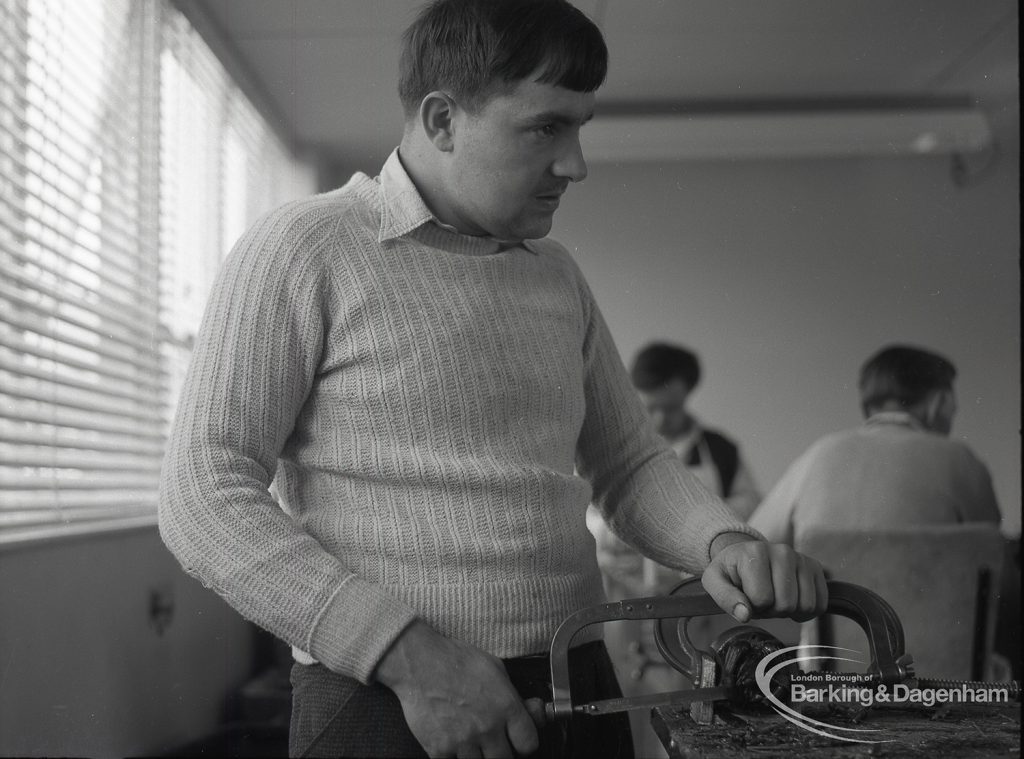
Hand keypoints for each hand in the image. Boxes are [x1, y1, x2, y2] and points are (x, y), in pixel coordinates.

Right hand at [374, 620, 539, 757]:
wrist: (418, 662)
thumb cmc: (454, 660)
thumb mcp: (495, 668)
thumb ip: (513, 695)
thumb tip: (531, 710)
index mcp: (506, 706)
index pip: (529, 744)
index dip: (524, 742)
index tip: (517, 739)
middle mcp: (487, 727)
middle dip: (500, 751)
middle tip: (491, 740)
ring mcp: (463, 741)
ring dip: (476, 755)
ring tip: (468, 736)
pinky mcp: (439, 749)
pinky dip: (452, 755)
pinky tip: (451, 739)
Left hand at [701, 534, 826, 622]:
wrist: (746, 555)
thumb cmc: (731, 571)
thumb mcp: (715, 581)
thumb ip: (725, 598)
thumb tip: (744, 614)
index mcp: (755, 553)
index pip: (761, 599)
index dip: (752, 606)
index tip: (746, 596)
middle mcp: (782, 551)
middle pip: (785, 604)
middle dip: (771, 610)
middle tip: (760, 599)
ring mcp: (801, 558)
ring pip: (805, 605)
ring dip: (788, 611)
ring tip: (774, 597)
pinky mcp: (815, 567)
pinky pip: (820, 603)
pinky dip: (805, 611)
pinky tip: (791, 600)